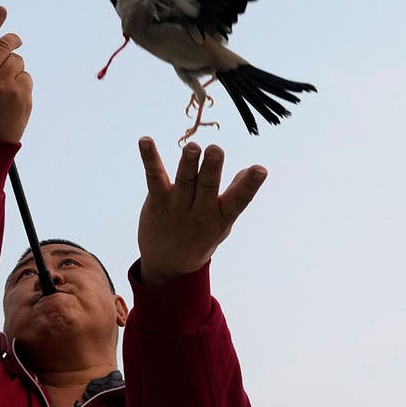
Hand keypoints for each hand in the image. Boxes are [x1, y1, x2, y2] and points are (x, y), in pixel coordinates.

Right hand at [0, 6, 32, 142]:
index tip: (1, 10)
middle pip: (5, 47)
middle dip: (11, 42)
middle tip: (13, 42)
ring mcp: (6, 87)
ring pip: (18, 62)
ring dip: (14, 67)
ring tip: (3, 85)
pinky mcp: (22, 97)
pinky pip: (26, 77)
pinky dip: (21, 82)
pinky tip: (11, 96)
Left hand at [136, 138, 267, 285]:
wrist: (169, 265)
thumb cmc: (201, 237)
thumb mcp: (223, 223)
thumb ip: (234, 196)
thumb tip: (249, 171)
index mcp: (221, 216)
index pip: (238, 200)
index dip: (249, 184)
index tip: (260, 169)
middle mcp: (200, 212)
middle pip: (207, 186)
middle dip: (212, 168)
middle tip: (216, 150)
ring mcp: (177, 206)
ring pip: (184, 181)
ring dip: (187, 163)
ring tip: (192, 147)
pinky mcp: (158, 201)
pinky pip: (154, 177)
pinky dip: (150, 158)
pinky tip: (145, 141)